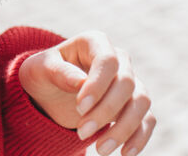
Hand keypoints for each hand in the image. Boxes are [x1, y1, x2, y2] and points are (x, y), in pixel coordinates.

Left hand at [18, 30, 155, 155]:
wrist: (50, 91)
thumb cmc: (44, 74)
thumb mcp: (41, 69)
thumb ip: (59, 72)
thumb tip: (81, 82)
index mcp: (94, 42)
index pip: (108, 60)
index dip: (98, 85)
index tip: (80, 107)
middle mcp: (118, 59)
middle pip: (126, 84)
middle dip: (105, 112)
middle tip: (81, 133)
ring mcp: (130, 81)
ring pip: (141, 103)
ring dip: (124, 129)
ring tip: (100, 149)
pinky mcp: (134, 104)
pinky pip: (147, 120)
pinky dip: (139, 137)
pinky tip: (124, 154)